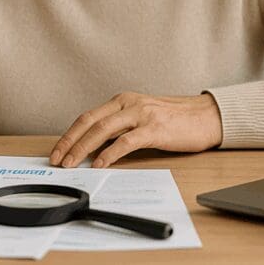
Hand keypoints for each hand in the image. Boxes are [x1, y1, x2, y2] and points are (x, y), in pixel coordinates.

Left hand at [49, 92, 223, 168]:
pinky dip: (109, 154)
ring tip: (72, 163)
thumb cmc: (175, 119)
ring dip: (83, 148)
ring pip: (103, 130)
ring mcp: (142, 114)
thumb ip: (120, 127)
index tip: (56, 151)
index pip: (88, 116)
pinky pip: (126, 142)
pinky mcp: (155, 129)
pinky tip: (100, 164)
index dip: (69, 134)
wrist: (207, 116)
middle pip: (90, 122)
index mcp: (123, 100)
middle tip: (57, 159)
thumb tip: (94, 147)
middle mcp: (129, 103)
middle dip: (70, 142)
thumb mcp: (142, 117)